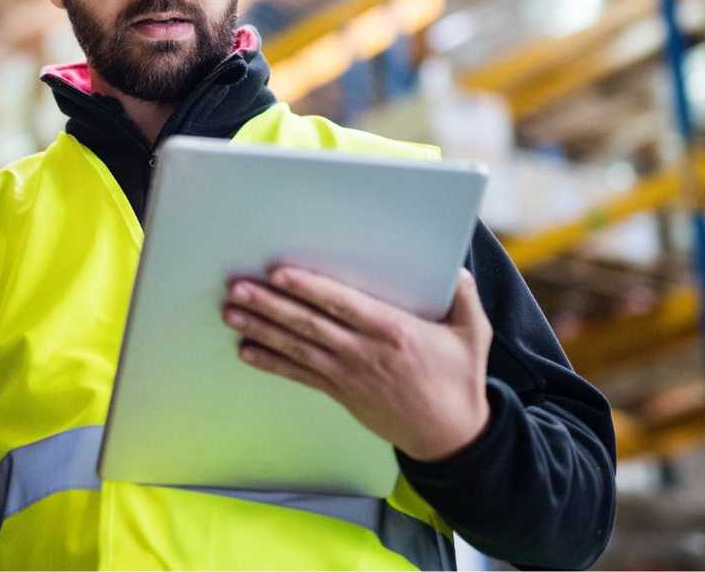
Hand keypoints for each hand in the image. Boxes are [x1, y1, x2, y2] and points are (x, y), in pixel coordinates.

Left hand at [222, 265, 492, 461]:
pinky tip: (246, 351)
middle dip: (269, 305)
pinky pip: (300, 375)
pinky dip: (272, 363)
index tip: (279, 273)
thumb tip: (456, 266)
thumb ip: (464, 296)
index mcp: (394, 331)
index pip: (342, 305)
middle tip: (236, 288)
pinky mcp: (341, 392)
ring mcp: (348, 374)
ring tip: (230, 312)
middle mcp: (364, 352)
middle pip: (309, 324)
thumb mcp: (474, 333)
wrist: (450, 437)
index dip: (309, 288)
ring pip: (297, 347)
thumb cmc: (460, 380)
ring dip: (261, 329)